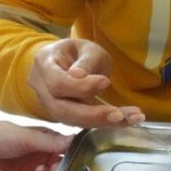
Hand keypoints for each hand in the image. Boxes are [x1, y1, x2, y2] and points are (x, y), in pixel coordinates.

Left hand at [0, 109, 71, 170]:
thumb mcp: (27, 136)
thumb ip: (51, 142)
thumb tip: (77, 140)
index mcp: (46, 143)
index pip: (67, 151)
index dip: (73, 155)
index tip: (77, 158)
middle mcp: (42, 159)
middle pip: (61, 169)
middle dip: (62, 169)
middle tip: (57, 167)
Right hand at [28, 38, 144, 127]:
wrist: (69, 61)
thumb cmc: (79, 52)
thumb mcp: (88, 48)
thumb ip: (86, 60)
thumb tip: (79, 75)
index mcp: (44, 63)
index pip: (57, 83)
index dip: (80, 87)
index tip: (106, 82)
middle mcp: (40, 87)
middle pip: (61, 109)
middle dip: (92, 114)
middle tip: (120, 115)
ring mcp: (48, 104)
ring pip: (71, 120)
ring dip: (102, 122)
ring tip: (130, 119)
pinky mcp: (62, 115)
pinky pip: (80, 122)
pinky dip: (103, 123)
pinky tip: (124, 120)